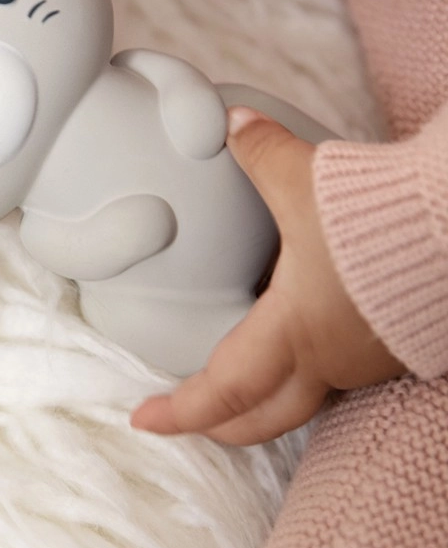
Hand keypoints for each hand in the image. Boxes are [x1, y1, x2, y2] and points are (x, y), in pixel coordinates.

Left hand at [130, 107, 404, 444]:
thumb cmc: (391, 217)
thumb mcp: (308, 181)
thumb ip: (262, 152)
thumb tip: (229, 121)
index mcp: (295, 331)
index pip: (223, 392)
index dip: (179, 412)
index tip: (142, 419)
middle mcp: (333, 358)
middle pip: (265, 419)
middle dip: (219, 425)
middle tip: (189, 420)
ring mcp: (372, 359)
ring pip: (309, 395)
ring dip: (269, 390)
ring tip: (239, 371)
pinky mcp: (406, 345)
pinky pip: (348, 367)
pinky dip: (313, 361)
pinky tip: (305, 332)